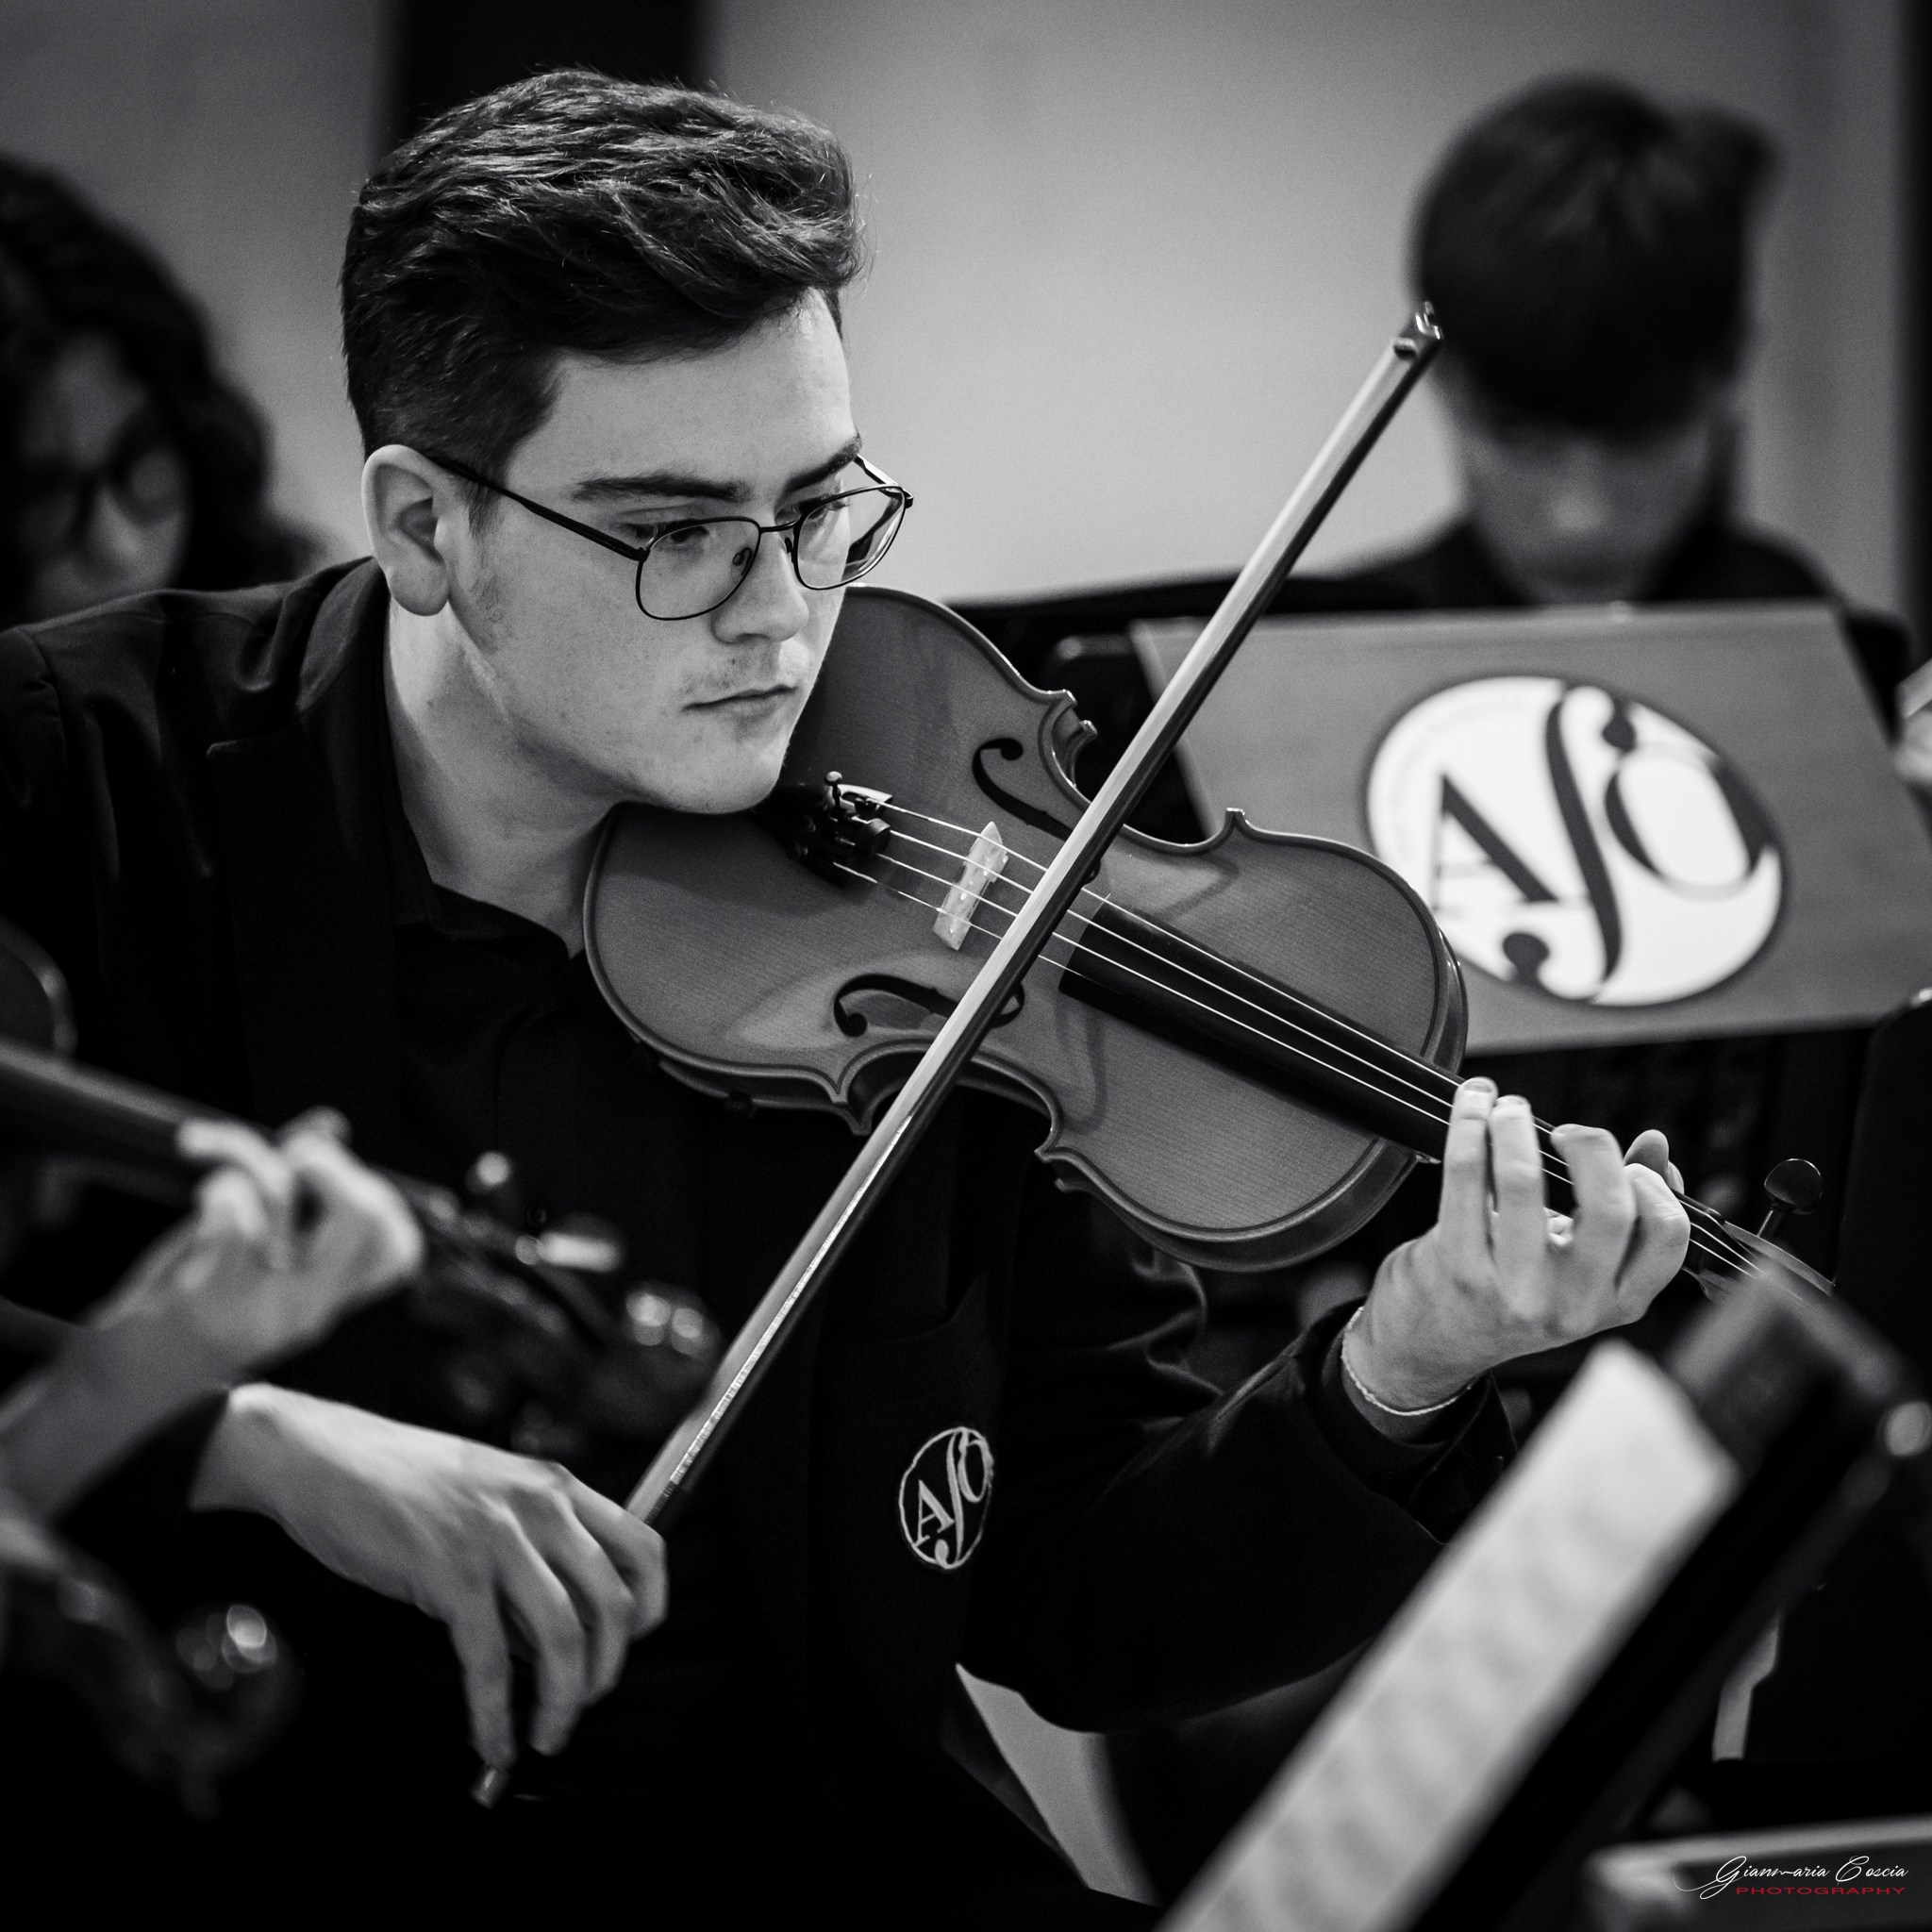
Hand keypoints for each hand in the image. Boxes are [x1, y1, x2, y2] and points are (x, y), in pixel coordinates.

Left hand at [92, 1111, 421, 1368]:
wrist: (117, 1388)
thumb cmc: (185, 1308)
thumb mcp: (249, 1257)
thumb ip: (291, 1196)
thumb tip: (330, 1124)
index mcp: (322, 1301)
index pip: (397, 1251)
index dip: (380, 1197)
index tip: (332, 1177)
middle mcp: (305, 1308)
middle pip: (366, 1218)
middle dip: (330, 1162)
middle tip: (291, 1156)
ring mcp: (260, 1308)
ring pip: (280, 1195)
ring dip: (244, 1155)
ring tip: (214, 1161)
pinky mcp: (208, 1302)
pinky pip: (232, 1214)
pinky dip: (217, 1187)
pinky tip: (201, 1196)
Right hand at [192, 1386, 666, 1771]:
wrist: (322, 1456)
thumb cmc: (400, 1481)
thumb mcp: (488, 1496)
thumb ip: (531, 1549)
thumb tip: (552, 1636)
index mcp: (556, 1486)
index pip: (644, 1545)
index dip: (650, 1606)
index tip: (632, 1645)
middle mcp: (540, 1507)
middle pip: (612, 1604)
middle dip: (605, 1671)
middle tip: (582, 1706)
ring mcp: (497, 1537)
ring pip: (562, 1637)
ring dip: (561, 1702)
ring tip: (545, 1735)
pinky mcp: (450, 1572)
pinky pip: (489, 1661)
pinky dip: (495, 1713)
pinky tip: (491, 1740)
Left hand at [1347, 1078, 1689, 1409]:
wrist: (1433, 1345)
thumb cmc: (1511, 1295)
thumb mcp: (1579, 1267)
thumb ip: (1624, 1210)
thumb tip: (1654, 1144)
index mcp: (1615, 1301)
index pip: (1666, 1236)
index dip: (1653, 1184)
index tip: (1625, 1162)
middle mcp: (1571, 1303)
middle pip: (1608, 1205)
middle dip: (1591, 1145)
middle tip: (1565, 1134)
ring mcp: (1513, 1288)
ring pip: (1523, 1181)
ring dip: (1515, 1125)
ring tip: (1506, 1108)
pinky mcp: (1458, 1266)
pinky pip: (1465, 1176)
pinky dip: (1468, 1126)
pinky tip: (1472, 1106)